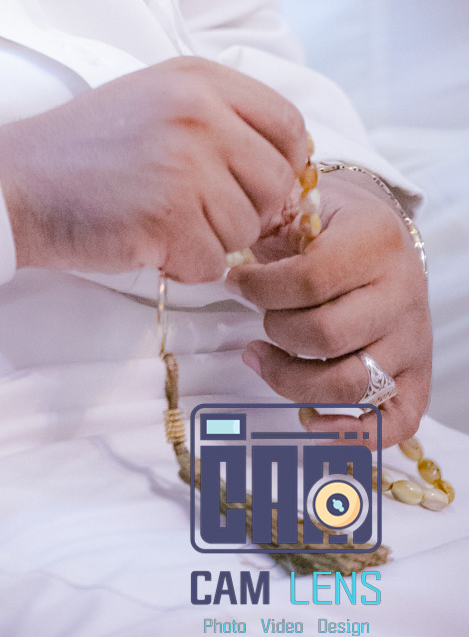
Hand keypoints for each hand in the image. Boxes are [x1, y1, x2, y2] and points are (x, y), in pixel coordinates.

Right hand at [0, 57, 308, 280]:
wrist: (17, 179)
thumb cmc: (87, 147)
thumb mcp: (157, 100)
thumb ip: (221, 120)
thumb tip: (290, 176)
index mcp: (199, 78)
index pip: (289, 125)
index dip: (282, 165)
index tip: (253, 185)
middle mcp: (199, 112)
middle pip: (277, 183)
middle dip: (249, 212)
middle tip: (199, 213)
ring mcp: (185, 162)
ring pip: (247, 229)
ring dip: (211, 241)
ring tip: (160, 219)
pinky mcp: (168, 214)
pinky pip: (214, 263)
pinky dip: (184, 265)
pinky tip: (147, 241)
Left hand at [233, 169, 431, 445]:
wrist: (382, 235)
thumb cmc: (330, 224)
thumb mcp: (300, 204)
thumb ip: (264, 222)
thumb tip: (221, 253)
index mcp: (374, 241)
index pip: (309, 280)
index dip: (259, 288)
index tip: (233, 282)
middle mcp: (402, 293)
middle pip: (326, 335)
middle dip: (274, 331)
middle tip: (257, 319)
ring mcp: (412, 341)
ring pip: (350, 384)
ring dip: (291, 380)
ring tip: (261, 358)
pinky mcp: (417, 378)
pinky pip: (393, 423)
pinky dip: (349, 432)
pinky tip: (308, 418)